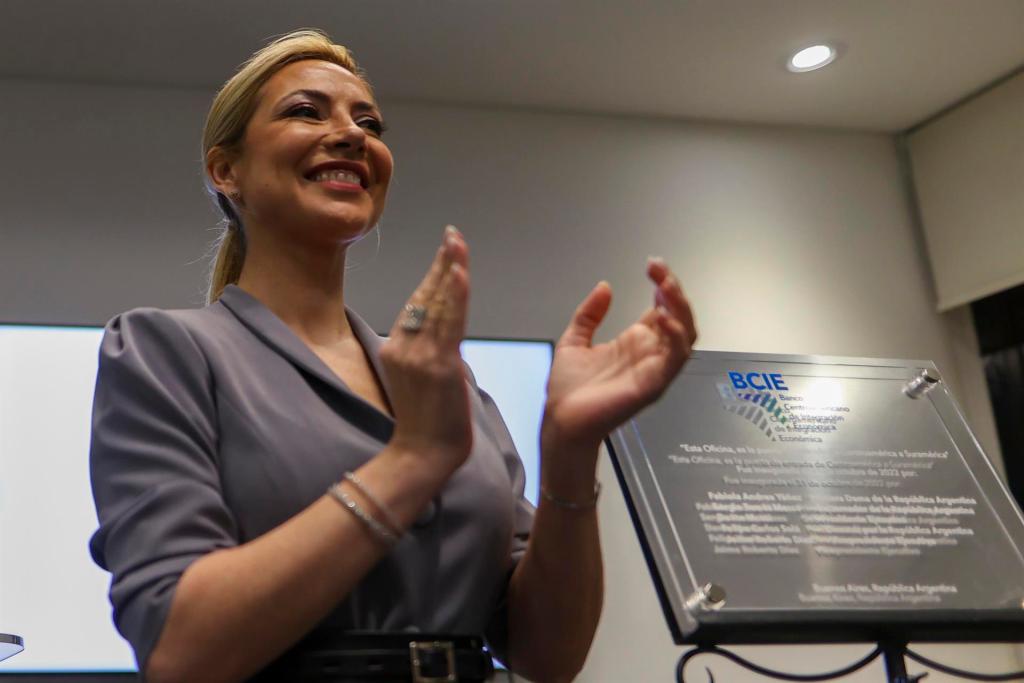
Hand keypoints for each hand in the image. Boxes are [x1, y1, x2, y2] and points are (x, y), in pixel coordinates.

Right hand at [379, 226, 471, 472]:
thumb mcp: (421, 380)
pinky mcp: (438, 366)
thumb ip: (431, 353)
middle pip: (425, 296)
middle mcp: (403, 347)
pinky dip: (455, 296)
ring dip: (449, 270)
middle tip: (453, 234)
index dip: (433, 275)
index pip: (417, 303)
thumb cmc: (426, 425)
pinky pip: (449, 324)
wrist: (421, 456)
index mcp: (396, 348)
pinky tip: (460, 273)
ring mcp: (419, 355)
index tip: (446, 252)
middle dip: (441, 263)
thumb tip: (448, 336)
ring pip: (438, 304)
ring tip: (457, 242)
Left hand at [542, 258, 696, 456]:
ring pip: (686, 335)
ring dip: (681, 309)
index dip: (663, 285)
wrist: (561, 420)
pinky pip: (676, 358)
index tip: (653, 265)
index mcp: (635, 342)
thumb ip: (590, 314)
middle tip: (659, 270)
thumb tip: (604, 286)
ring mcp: (655, 369)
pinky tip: (662, 317)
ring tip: (666, 287)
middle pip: (679, 317)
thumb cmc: (569, 389)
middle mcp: (650, 354)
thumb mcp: (574, 340)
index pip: (662, 309)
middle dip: (675, 291)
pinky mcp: (654, 384)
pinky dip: (676, 336)